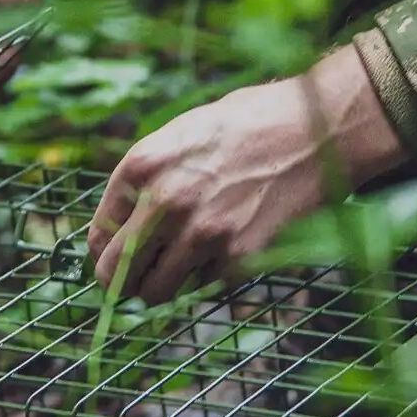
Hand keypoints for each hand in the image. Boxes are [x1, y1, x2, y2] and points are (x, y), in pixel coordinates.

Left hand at [87, 46, 406, 303]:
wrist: (317, 130)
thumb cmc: (250, 124)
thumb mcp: (183, 134)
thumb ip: (148, 177)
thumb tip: (123, 224)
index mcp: (143, 164)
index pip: (99, 234)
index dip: (106, 251)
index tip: (117, 259)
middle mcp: (164, 201)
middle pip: (117, 273)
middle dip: (124, 282)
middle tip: (138, 282)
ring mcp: (201, 232)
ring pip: (158, 292)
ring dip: (165, 286)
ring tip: (183, 268)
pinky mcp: (238, 257)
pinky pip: (204, 288)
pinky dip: (209, 279)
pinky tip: (228, 249)